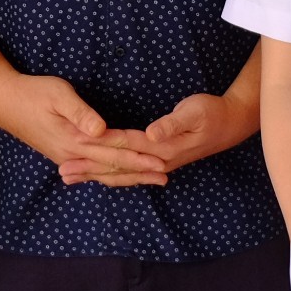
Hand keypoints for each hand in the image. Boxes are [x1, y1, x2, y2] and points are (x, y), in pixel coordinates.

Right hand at [0, 75, 160, 184]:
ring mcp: (68, 158)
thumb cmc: (34, 92)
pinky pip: (94, 171)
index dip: (140, 153)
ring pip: (104, 173)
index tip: (162, 158)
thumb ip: (81, 112)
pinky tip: (121, 178)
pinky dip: (111, 176)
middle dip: (141, 171)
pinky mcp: (65, 156)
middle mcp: (73, 154)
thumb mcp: (58, 94)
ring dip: (129, 177)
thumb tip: (101, 129)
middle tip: (166, 176)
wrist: (5, 102)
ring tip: (151, 180)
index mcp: (76, 139)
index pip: (115, 148)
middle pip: (114, 166)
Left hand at [58, 90, 255, 187]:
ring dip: (94, 174)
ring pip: (120, 172)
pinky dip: (109, 173)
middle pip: (117, 166)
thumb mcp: (194, 113)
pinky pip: (127, 171)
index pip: (124, 146)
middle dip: (88, 168)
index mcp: (161, 148)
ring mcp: (157, 164)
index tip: (75, 145)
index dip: (99, 145)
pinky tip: (96, 175)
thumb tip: (151, 134)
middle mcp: (157, 161)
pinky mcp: (157, 161)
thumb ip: (173, 124)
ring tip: (69, 178)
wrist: (230, 125)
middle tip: (61, 172)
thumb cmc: (211, 113)